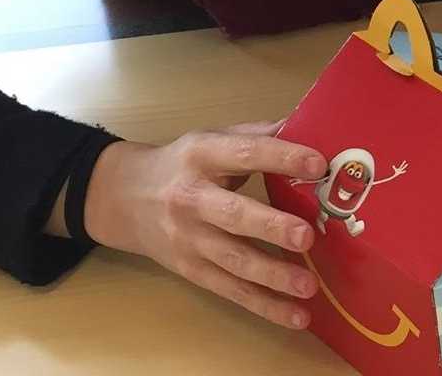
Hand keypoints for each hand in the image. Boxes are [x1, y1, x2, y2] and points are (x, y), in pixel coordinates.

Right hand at [83, 120, 329, 329]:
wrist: (123, 198)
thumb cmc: (184, 163)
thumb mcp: (214, 138)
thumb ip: (260, 135)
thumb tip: (314, 124)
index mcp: (203, 155)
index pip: (244, 154)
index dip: (281, 157)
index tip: (318, 164)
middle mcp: (192, 198)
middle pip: (233, 214)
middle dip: (270, 227)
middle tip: (306, 236)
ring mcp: (189, 239)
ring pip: (232, 260)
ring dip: (272, 276)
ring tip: (309, 286)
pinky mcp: (190, 270)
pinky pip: (230, 290)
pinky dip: (264, 305)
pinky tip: (295, 316)